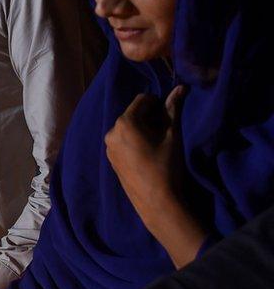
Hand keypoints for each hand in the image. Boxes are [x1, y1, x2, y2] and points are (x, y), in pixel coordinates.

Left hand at [106, 86, 204, 266]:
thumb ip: (173, 109)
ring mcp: (108, 147)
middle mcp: (111, 132)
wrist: (156, 201)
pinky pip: (122, 141)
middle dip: (149, 117)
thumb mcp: (172, 135)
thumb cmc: (166, 165)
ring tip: (157, 144)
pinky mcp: (110, 159)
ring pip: (127, 128)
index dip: (158, 104)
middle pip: (133, 114)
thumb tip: (180, 88)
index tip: (168, 118)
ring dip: (142, 129)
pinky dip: (134, 141)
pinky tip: (147, 154)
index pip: (142, 100)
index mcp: (124, 123)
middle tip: (164, 131)